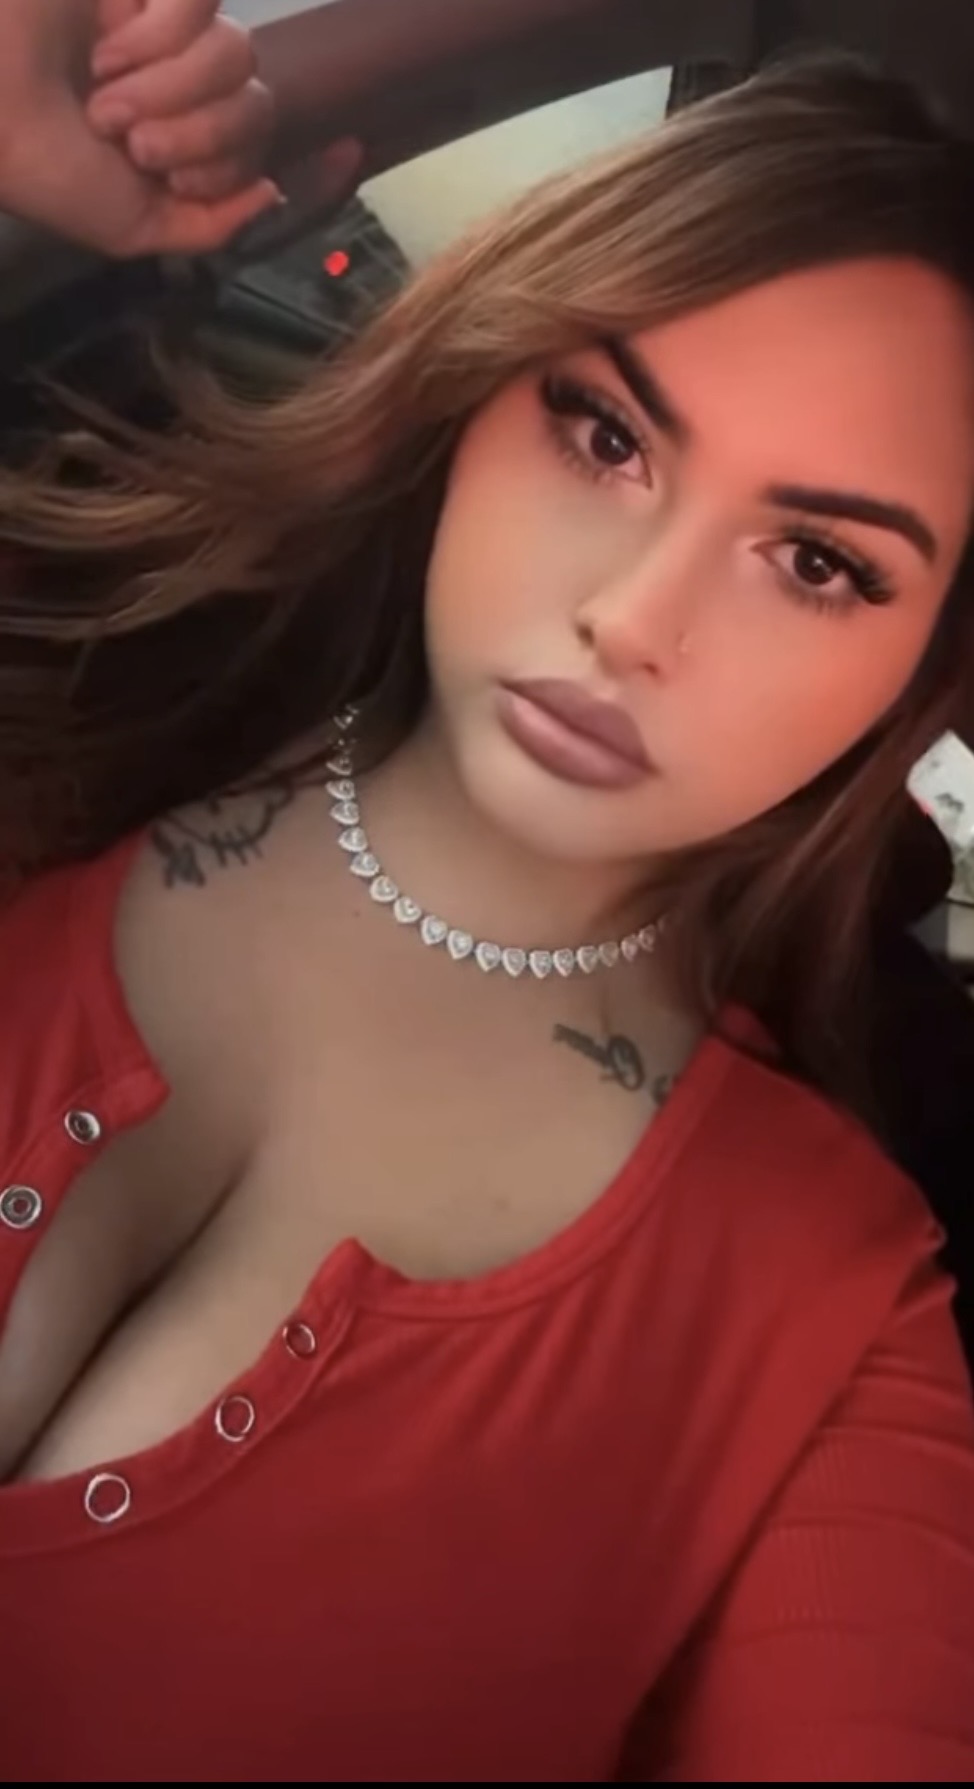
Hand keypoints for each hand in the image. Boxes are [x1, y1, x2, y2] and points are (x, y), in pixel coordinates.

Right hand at [0, 0, 279, 255]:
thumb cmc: (45, 172)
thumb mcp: (132, 228)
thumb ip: (209, 224)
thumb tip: (273, 192)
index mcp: (184, 138)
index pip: (257, 145)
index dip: (224, 166)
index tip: (169, 179)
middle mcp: (182, 82)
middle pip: (256, 100)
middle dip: (199, 134)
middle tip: (132, 143)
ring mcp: (163, 26)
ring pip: (235, 52)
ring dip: (170, 89)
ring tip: (106, 99)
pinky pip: (199, 1)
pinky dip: (157, 37)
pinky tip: (107, 54)